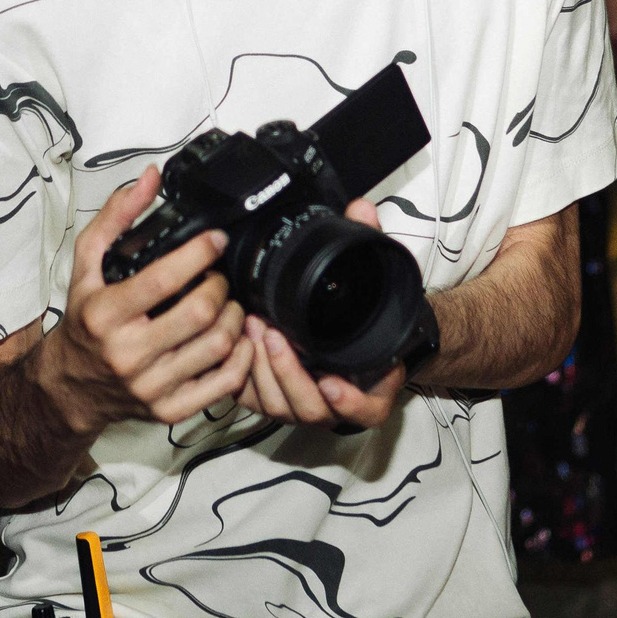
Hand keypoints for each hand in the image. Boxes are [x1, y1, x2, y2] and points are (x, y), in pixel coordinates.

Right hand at [33, 168, 252, 431]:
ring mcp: (151, 386)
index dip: (200, 253)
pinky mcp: (170, 410)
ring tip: (227, 303)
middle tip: (219, 275)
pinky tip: (235, 337)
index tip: (216, 239)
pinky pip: (224, 383)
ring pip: (218, 346)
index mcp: (107, 314)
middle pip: (200, 313)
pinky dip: (241, 356)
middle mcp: (128, 353)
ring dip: (234, 316)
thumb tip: (150, 178)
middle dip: (220, 286)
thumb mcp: (86, 266)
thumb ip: (115, 218)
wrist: (69, 388)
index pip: (165, 279)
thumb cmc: (84, 322)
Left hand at [238, 198, 409, 430]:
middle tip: (273, 335)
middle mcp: (335, 403)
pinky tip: (237, 340)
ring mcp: (300, 403)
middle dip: (287, 372)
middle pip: (309, 407)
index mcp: (371, 389)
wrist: (355, 332)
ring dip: (262, 369)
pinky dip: (241, 373)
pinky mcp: (269, 397)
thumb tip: (362, 209)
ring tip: (254, 330)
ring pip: (276, 405)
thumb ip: (373, 245)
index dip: (347, 401)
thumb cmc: (367, 316)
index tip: (331, 381)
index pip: (363, 408)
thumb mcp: (379, 281)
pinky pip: (252, 398)